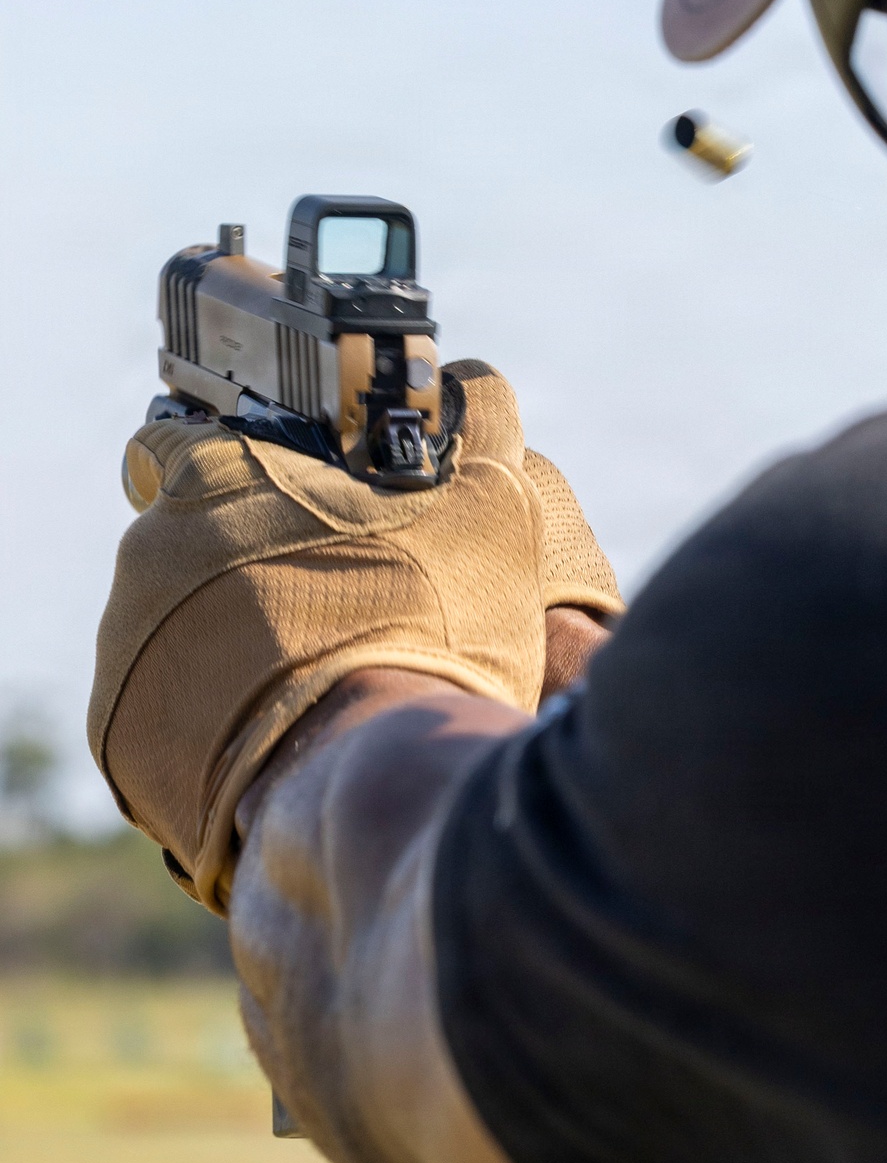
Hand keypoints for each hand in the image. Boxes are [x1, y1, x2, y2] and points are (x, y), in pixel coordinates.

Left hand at [89, 363, 622, 912]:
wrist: (377, 780)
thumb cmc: (430, 631)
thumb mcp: (488, 503)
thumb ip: (480, 421)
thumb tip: (475, 383)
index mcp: (218, 478)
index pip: (197, 437)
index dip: (254, 469)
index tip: (301, 505)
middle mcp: (152, 554)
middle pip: (195, 543)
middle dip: (256, 567)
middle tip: (336, 605)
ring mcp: (128, 647)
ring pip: (181, 625)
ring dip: (235, 641)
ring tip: (318, 677)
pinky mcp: (123, 735)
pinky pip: (170, 705)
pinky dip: (216, 711)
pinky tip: (285, 726)